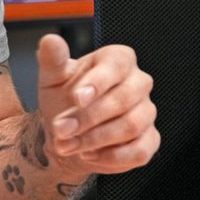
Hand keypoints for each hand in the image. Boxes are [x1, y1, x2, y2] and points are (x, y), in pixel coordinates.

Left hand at [36, 34, 158, 174]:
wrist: (69, 133)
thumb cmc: (64, 99)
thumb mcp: (53, 78)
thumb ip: (52, 60)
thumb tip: (50, 41)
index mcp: (118, 60)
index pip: (117, 64)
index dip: (99, 81)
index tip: (77, 97)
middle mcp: (138, 83)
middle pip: (124, 99)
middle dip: (89, 117)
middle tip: (61, 130)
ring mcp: (147, 112)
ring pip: (131, 126)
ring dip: (95, 139)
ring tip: (68, 145)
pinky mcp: (149, 140)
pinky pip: (140, 151)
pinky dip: (111, 157)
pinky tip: (89, 155)